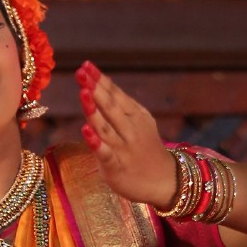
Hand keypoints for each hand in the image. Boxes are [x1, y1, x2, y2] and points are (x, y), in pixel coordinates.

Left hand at [76, 61, 176, 209]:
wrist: (165, 181)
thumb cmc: (146, 149)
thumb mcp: (139, 123)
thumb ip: (120, 106)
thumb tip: (99, 82)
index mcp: (135, 116)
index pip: (116, 95)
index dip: (101, 80)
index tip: (86, 65)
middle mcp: (130, 130)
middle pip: (111, 107)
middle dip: (96, 89)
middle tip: (81, 73)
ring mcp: (124, 148)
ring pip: (106, 127)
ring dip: (94, 110)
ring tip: (83, 93)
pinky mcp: (116, 167)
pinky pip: (105, 153)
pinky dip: (95, 142)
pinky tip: (85, 130)